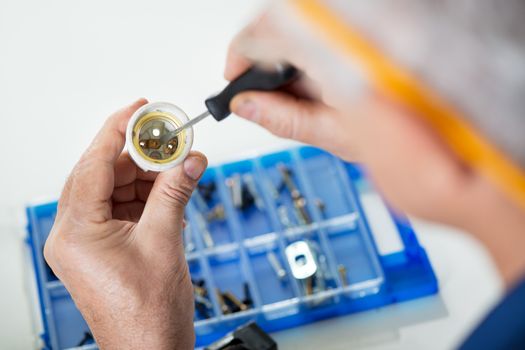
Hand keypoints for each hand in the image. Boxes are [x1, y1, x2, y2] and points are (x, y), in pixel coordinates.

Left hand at [44, 99, 206, 349]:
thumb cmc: (146, 315)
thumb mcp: (164, 242)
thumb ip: (176, 193)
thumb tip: (190, 159)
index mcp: (75, 232)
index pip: (94, 165)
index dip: (117, 131)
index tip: (138, 109)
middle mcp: (75, 233)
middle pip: (105, 174)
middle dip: (140, 155)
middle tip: (170, 138)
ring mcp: (90, 240)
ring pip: (117, 189)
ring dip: (149, 175)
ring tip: (179, 163)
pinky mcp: (107, 246)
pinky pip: (126, 207)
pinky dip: (150, 195)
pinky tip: (173, 185)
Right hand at [224, 11, 524, 284]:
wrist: (456, 151)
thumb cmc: (409, 144)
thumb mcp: (334, 135)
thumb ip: (284, 116)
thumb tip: (245, 105)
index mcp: (335, 52)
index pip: (267, 29)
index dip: (241, 54)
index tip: (233, 78)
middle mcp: (347, 35)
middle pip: (283, 25)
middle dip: (261, 58)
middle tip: (255, 93)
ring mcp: (358, 39)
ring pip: (303, 32)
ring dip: (285, 60)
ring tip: (289, 96)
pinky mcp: (365, 46)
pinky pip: (326, 40)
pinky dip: (310, 59)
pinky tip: (314, 85)